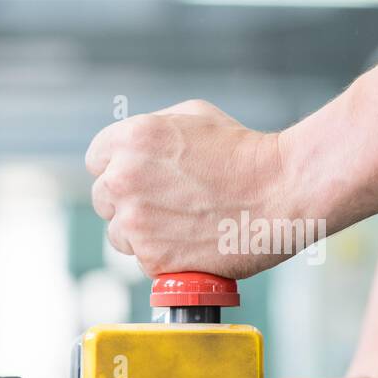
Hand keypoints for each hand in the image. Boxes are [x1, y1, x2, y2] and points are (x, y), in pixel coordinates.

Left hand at [85, 100, 299, 278]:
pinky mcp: (152, 258)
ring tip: (183, 226)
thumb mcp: (193, 116)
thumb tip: (132, 151)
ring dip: (142, 233)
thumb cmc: (245, 153)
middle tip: (166, 204)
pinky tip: (192, 243)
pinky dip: (164, 257)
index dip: (120, 169)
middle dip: (129, 202)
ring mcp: (136, 222)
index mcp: (129, 140)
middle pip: (103, 199)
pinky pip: (143, 261)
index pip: (96, 160)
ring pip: (119, 235)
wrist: (281, 191)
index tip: (141, 180)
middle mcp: (123, 179)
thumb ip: (152, 130)